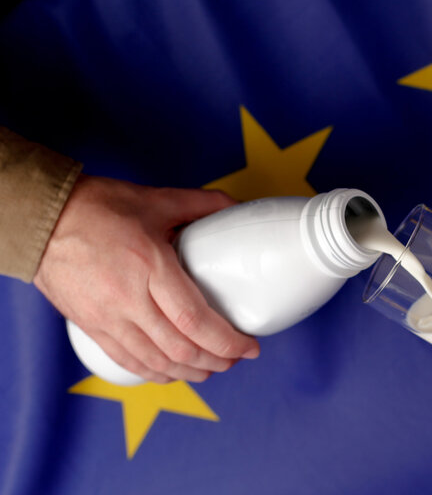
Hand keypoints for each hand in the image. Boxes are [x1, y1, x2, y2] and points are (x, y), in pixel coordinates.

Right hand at [34, 175, 260, 382]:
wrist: (40, 220)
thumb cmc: (96, 208)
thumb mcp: (154, 200)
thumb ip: (200, 204)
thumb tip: (233, 208)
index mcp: (150, 267)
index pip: (195, 320)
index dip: (227, 341)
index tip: (249, 347)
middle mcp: (129, 300)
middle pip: (180, 349)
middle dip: (216, 361)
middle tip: (236, 359)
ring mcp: (107, 318)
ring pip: (156, 362)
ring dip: (190, 372)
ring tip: (213, 369)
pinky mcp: (92, 327)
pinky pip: (128, 361)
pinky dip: (156, 373)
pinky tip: (174, 372)